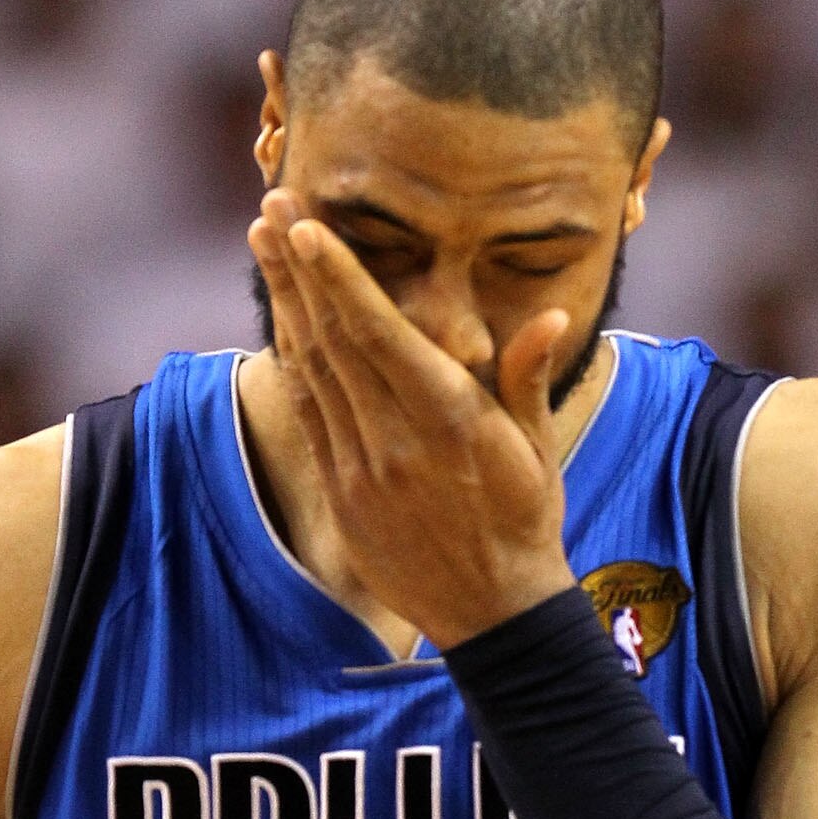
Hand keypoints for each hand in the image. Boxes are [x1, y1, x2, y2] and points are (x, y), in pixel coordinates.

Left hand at [247, 189, 578, 650]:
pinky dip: (291, 361)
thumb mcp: (537, 448)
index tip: (307, 227)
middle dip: (299, 269)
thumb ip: (528, 377)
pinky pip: (309, 414)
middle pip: (332, 339)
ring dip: (284, 303)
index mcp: (448, 420)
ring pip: (311, 370)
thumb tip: (553, 313)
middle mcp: (394, 441)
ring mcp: (360, 470)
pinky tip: (280, 318)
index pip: (379, 333)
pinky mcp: (342, 495)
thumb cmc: (524, 521)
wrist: (493, 613)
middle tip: (272, 205)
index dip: (337, 277)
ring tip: (264, 242)